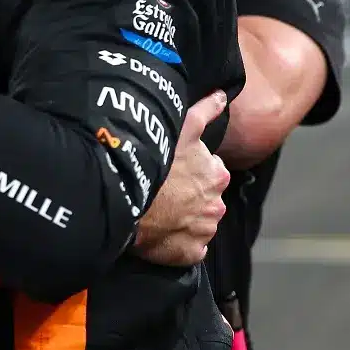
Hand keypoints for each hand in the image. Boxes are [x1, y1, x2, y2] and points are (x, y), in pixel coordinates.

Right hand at [133, 92, 229, 266]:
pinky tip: (162, 232)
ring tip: (159, 211)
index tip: (174, 170)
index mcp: (217, 176)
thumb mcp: (182, 126)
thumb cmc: (155, 159)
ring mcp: (203, 232)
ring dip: (183, 220)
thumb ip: (206, 111)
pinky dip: (178, 243)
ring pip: (197, 224)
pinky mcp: (189, 253)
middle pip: (206, 200)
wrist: (126, 198)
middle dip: (190, 197)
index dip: (192, 171)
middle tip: (164, 191)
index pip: (212, 172)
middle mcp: (217, 205)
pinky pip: (188, 249)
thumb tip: (223, 96)